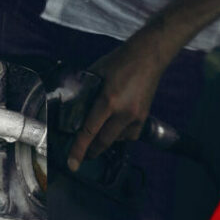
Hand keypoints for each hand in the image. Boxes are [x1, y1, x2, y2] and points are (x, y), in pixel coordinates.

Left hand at [66, 35, 166, 171]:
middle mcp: (124, 113)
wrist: (148, 56)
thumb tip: (70, 104)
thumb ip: (83, 91)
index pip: (89, 132)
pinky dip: (118, 136)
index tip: (72, 164)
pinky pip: (128, 135)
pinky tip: (111, 130)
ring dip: (104, 142)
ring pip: (116, 140)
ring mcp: (137, 117)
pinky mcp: (144, 117)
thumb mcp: (94, 74)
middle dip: (90, 152)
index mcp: (108, 101)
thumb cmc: (118, 62)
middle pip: (103, 142)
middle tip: (79, 157)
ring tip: (93, 141)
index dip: (78, 149)